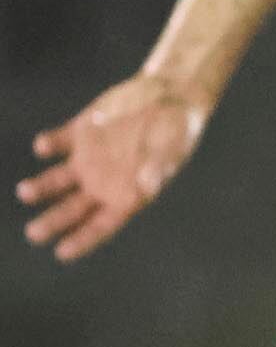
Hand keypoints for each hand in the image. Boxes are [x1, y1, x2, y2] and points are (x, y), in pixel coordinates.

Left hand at [19, 75, 209, 261]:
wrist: (172, 94)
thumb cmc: (179, 129)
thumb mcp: (172, 149)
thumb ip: (157, 168)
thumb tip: (146, 188)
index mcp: (127, 194)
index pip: (101, 225)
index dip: (82, 239)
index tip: (61, 252)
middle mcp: (103, 181)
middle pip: (72, 209)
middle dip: (52, 222)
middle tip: (33, 233)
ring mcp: (89, 158)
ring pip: (57, 180)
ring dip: (40, 187)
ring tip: (26, 192)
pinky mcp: (80, 133)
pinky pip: (57, 143)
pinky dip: (47, 145)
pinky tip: (44, 146)